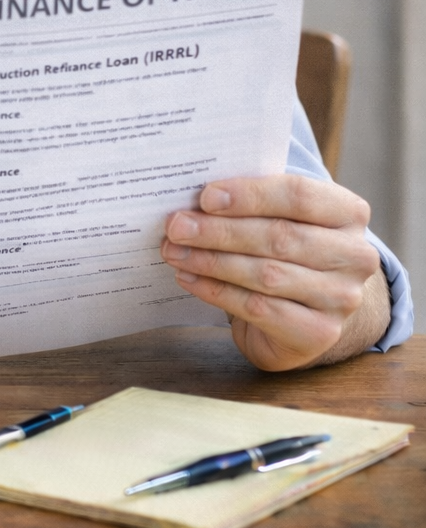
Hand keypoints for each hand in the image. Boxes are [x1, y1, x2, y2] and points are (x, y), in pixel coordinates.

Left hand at [159, 174, 389, 370]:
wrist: (306, 308)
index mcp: (348, 213)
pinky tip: (188, 278)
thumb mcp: (278, 217)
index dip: (249, 195)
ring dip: (211, 261)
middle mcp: (355, 255)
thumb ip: (250, 202)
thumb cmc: (284, 249)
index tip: (205, 196)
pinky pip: (258, 308)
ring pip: (266, 274)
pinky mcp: (320, 332)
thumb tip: (193, 201)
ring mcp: (342, 297)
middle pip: (279, 237)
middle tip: (176, 226)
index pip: (299, 195)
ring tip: (174, 251)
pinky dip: (217, 292)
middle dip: (219, 231)